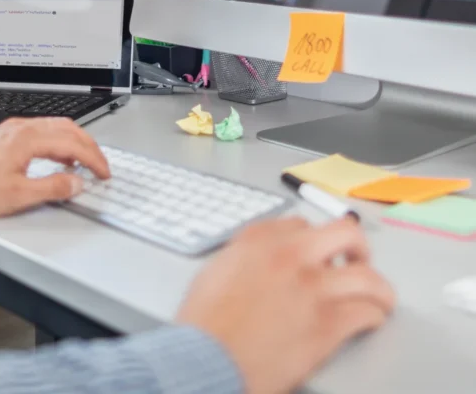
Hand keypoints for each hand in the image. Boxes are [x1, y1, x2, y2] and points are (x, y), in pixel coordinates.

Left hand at [0, 117, 109, 218]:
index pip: (72, 144)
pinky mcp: (6, 136)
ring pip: (55, 127)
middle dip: (89, 146)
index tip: (103, 172)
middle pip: (67, 129)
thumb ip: (52, 188)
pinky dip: (58, 141)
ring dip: (74, 142)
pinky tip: (57, 157)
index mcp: (28, 139)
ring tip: (84, 162)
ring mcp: (13, 130)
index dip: (93, 159)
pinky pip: (41, 131)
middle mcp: (22, 129)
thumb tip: (76, 183)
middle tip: (100, 165)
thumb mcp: (18, 196)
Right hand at [177, 216, 393, 393]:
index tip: (319, 253)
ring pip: (367, 276)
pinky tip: (370, 321)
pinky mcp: (327, 325)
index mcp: (261, 240)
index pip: (302, 224)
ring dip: (378, 288)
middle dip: (357, 246)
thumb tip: (261, 258)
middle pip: (344, 233)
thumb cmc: (204, 325)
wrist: (205, 361)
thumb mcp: (215, 270)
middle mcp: (291, 255)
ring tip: (380, 297)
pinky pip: (366, 312)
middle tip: (360, 260)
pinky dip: (373, 316)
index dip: (314, 241)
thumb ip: (244, 255)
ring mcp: (313, 288)